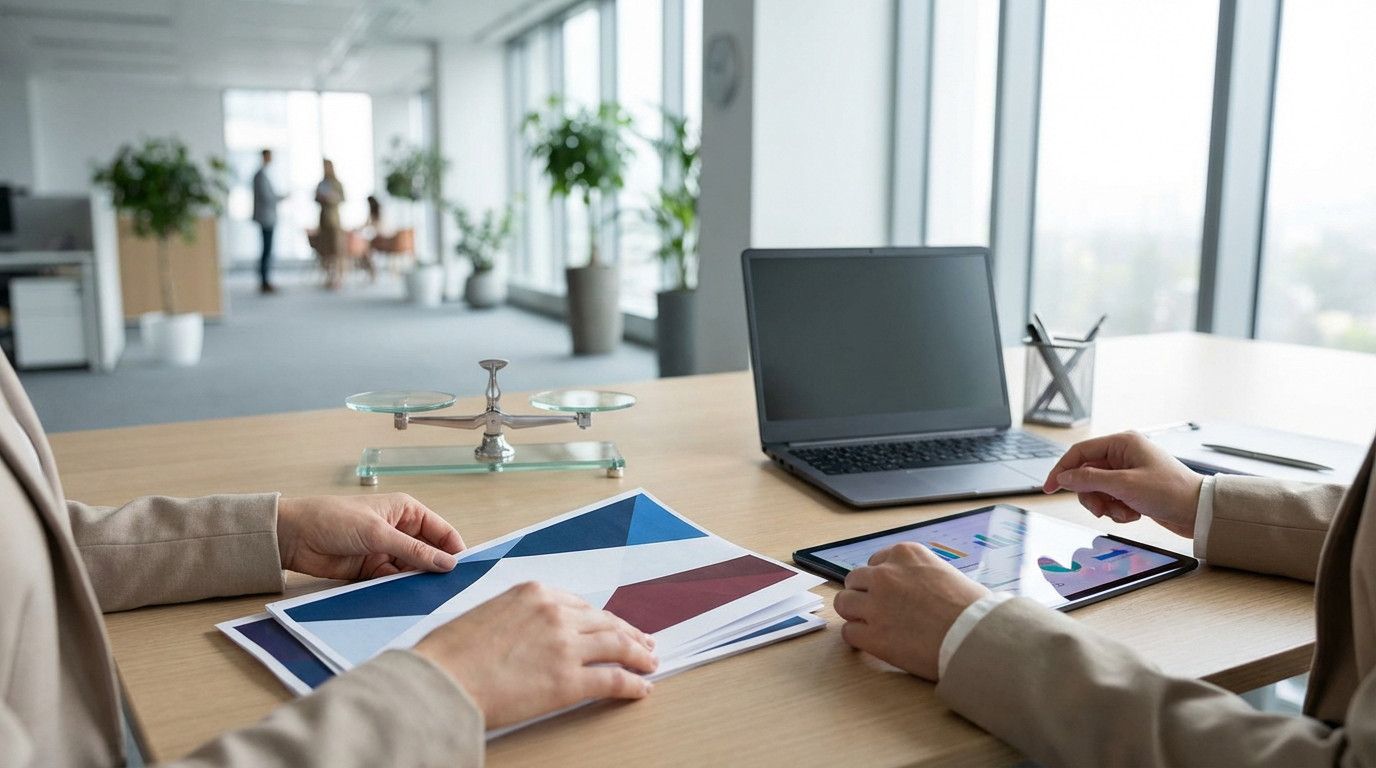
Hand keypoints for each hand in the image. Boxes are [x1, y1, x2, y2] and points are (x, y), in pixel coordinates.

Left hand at [277, 493, 464, 579]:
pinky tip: (404, 598)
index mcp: (406, 511)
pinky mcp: (371, 570)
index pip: (441, 532)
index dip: (454, 550)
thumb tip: (447, 563)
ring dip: (416, 581)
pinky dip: (398, 589)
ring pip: (412, 570)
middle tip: (449, 589)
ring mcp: (385, 551)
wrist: (293, 536)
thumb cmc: (333, 519)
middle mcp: (399, 531)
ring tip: (427, 596)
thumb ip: (414, 550)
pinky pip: (393, 581)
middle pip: (429, 553)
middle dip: (436, 569)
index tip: (464, 571)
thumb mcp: (378, 533)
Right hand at [414, 583, 657, 728]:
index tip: (614, 627)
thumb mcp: (489, 614)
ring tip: (650, 663)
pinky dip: (633, 684)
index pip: (582, 606)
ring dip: (639, 655)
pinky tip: (641, 688)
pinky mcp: (569, 680)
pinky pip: (613, 679)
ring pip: (618, 646)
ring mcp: (565, 646)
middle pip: (606, 623)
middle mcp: (556, 613)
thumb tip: (535, 636)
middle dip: (629, 634)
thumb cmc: (451, 653)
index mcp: (534, 593)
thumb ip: (520, 618)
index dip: (603, 619)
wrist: (440, 680)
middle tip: (644, 644)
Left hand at [833, 542, 990, 680]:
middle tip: (878, 610)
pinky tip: (875, 643)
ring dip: (855, 613)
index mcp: (906, 555)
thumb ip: (922, 576)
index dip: (880, 580)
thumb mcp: (948, 573)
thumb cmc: (974, 610)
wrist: (977, 637)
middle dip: (864, 594)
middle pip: (855, 579)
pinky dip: (859, 638)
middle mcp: (886, 574)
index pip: (875, 561)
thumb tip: (917, 588)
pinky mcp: (872, 634)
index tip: (888, 592)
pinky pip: (848, 632)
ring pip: (844, 602)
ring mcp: (875, 604)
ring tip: (872, 625)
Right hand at [1042, 431, 1202, 537]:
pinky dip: (1117, 510)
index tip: (1048, 488)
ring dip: (1105, 505)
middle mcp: (1124, 454)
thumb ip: (1089, 480)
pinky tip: (1133, 514)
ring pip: (1097, 489)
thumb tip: (1063, 478)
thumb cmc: (1171, 491)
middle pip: (1086, 474)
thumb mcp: (1124, 485)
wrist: (1200, 512)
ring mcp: (1128, 471)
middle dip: (1091, 495)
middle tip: (1100, 509)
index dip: (1061, 470)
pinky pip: (1111, 498)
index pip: (1079, 452)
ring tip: (1123, 513)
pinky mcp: (1134, 488)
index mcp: (1122, 443)